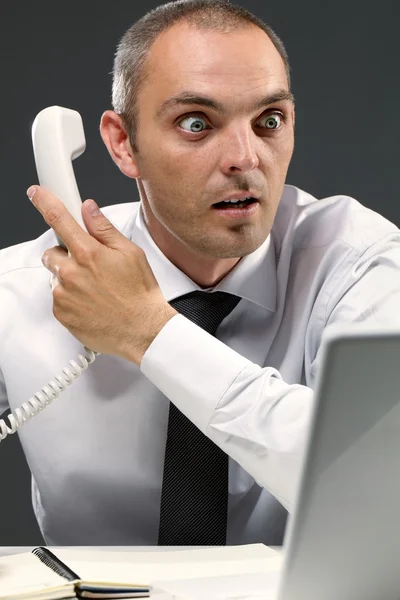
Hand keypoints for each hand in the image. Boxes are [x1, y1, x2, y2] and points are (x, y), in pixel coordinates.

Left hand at [27, 185, 176, 364]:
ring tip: (95, 289)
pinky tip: (91, 303)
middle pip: (52, 252)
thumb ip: (105, 229)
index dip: (44, 202)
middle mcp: (71, 273)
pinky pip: (58, 298)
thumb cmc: (140, 294)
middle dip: (66, 255)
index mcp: (88, 253)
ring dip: (69, 279)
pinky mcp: (61, 313)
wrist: (143, 331)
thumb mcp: (131, 253)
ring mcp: (64, 294)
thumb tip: (89, 209)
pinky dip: (70, 298)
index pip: (59, 218)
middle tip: (89, 265)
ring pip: (56, 277)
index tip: (37, 194)